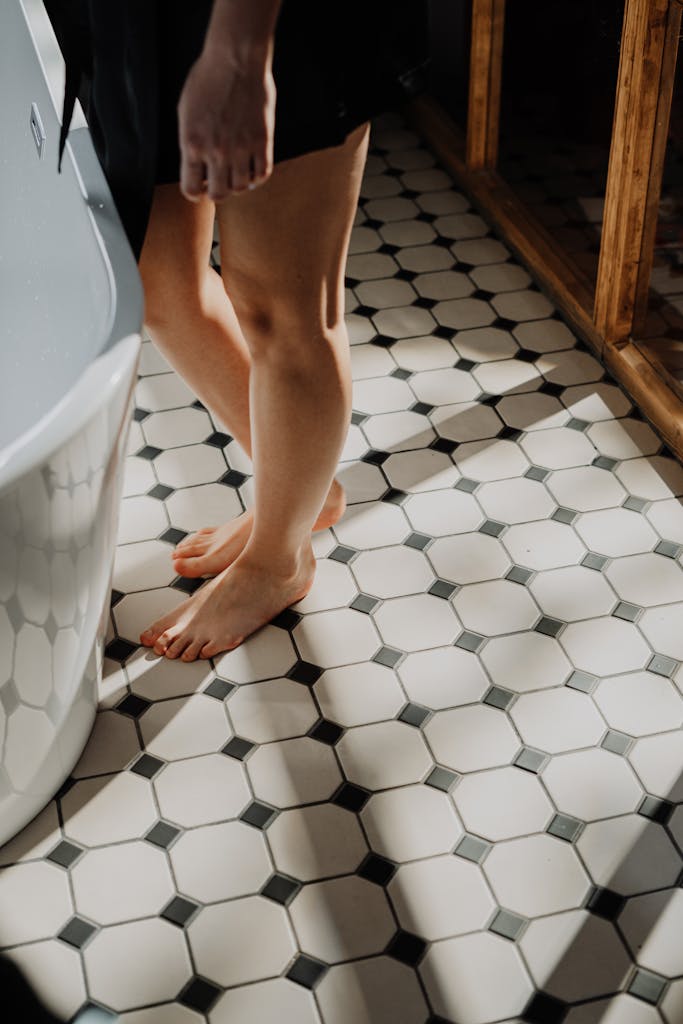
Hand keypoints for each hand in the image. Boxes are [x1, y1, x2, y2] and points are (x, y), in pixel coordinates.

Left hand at [177, 49, 275, 201]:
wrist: (236, 59)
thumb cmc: (208, 78)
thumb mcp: (186, 111)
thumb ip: (190, 140)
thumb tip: (196, 164)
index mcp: (192, 144)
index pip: (191, 189)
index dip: (195, 192)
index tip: (200, 187)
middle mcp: (216, 151)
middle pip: (219, 194)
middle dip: (217, 192)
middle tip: (219, 182)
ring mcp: (241, 148)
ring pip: (241, 187)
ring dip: (238, 184)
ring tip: (237, 172)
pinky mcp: (262, 142)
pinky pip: (262, 174)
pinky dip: (257, 177)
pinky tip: (253, 168)